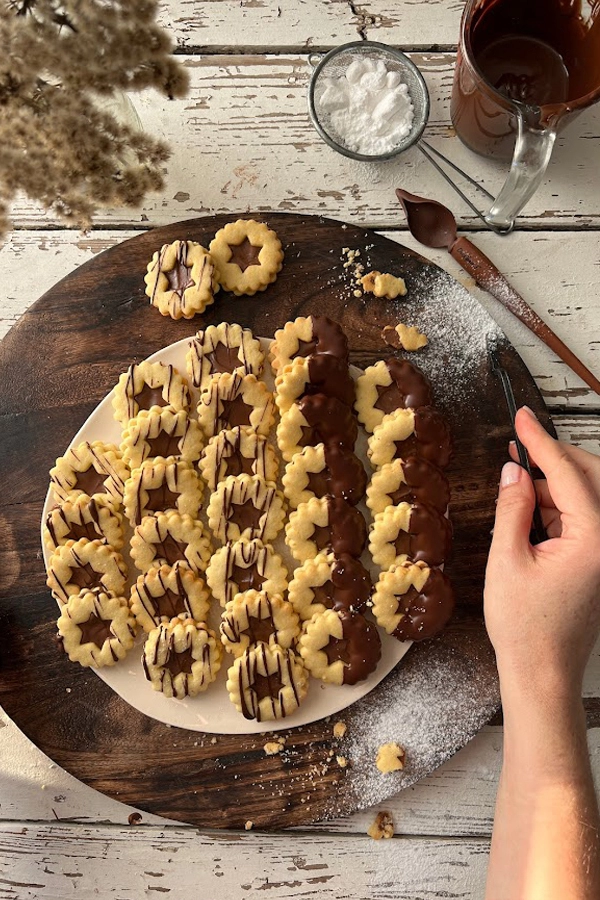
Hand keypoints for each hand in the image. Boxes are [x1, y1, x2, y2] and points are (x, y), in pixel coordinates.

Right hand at [484, 406, 599, 701]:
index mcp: (594, 539)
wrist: (543, 673)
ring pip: (587, 496)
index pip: (568, 473)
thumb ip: (513, 508)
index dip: (540, 441)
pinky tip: (531, 507)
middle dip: (554, 458)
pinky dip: (559, 506)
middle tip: (520, 446)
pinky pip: (584, 518)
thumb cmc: (526, 628)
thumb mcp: (507, 560)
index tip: (522, 418)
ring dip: (555, 484)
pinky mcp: (598, 561)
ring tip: (517, 484)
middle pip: (590, 477)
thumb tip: (513, 472)